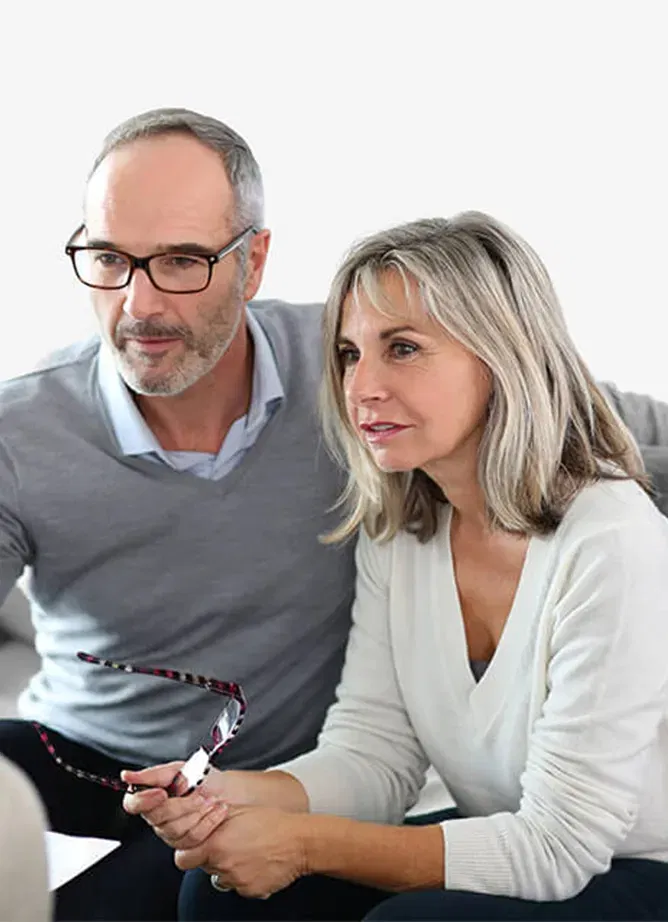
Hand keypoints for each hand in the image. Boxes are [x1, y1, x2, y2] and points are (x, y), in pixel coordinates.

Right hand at [122, 762, 229, 848]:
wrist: (232, 793)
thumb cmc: (207, 779)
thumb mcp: (182, 769)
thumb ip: (153, 774)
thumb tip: (127, 776)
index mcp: (153, 795)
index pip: (133, 803)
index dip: (144, 800)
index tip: (161, 793)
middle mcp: (159, 816)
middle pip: (156, 817)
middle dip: (182, 804)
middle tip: (198, 793)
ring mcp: (171, 832)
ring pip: (173, 830)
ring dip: (197, 812)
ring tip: (209, 800)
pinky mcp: (186, 845)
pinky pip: (191, 840)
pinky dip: (208, 822)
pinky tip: (215, 811)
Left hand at [175, 804, 309, 899]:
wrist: (298, 841)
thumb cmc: (272, 823)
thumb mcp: (238, 812)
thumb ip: (213, 819)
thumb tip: (198, 820)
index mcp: (217, 844)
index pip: (183, 858)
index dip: (188, 851)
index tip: (195, 847)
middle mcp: (223, 865)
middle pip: (203, 867)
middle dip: (211, 856)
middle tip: (228, 845)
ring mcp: (236, 881)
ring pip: (221, 877)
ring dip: (228, 867)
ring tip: (246, 852)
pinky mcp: (250, 891)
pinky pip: (239, 886)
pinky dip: (244, 876)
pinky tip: (256, 862)